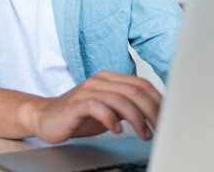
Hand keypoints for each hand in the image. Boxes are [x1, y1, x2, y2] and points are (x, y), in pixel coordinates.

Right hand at [28, 71, 160, 143]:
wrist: (45, 117)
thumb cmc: (78, 115)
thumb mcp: (109, 110)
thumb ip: (128, 107)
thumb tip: (155, 114)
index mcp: (109, 79)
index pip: (142, 84)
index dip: (158, 100)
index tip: (168, 117)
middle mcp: (100, 81)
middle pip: (135, 90)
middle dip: (152, 111)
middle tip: (159, 128)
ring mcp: (87, 90)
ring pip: (120, 99)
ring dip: (136, 119)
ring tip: (144, 134)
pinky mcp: (76, 103)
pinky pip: (98, 107)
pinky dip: (111, 119)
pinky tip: (117, 130)